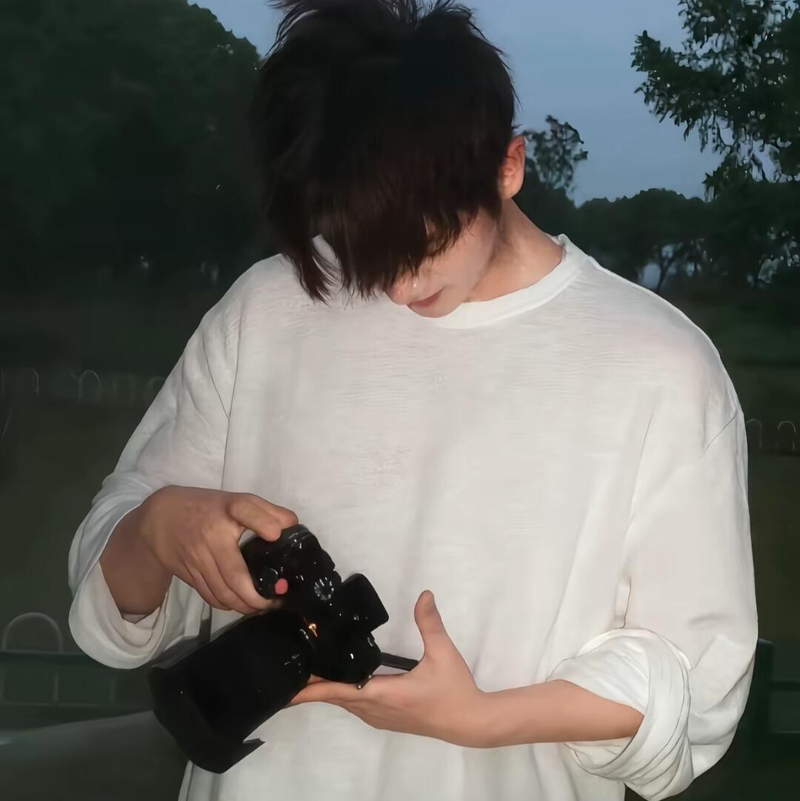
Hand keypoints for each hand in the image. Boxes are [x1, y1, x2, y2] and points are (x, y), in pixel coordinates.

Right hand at [139, 486, 297, 615]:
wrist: (161, 518)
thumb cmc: (208, 508)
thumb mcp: (236, 501)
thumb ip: (267, 511)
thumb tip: (292, 526)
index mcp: (227, 511)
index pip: (245, 510)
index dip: (262, 523)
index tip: (275, 535)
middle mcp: (211, 538)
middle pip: (235, 575)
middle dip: (258, 596)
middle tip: (277, 601)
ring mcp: (198, 560)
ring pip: (223, 593)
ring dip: (245, 606)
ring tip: (263, 608)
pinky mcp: (189, 575)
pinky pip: (210, 596)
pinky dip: (228, 605)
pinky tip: (242, 605)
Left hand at [289, 591, 489, 747]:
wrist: (470, 722)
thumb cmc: (454, 689)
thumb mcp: (443, 652)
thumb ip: (430, 623)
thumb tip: (424, 595)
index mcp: (385, 694)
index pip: (341, 691)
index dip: (314, 689)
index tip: (292, 686)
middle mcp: (378, 709)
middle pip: (337, 698)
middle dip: (313, 687)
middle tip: (292, 671)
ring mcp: (383, 717)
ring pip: (347, 704)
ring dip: (328, 692)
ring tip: (309, 677)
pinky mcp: (390, 719)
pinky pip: (357, 708)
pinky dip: (343, 696)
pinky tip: (342, 686)